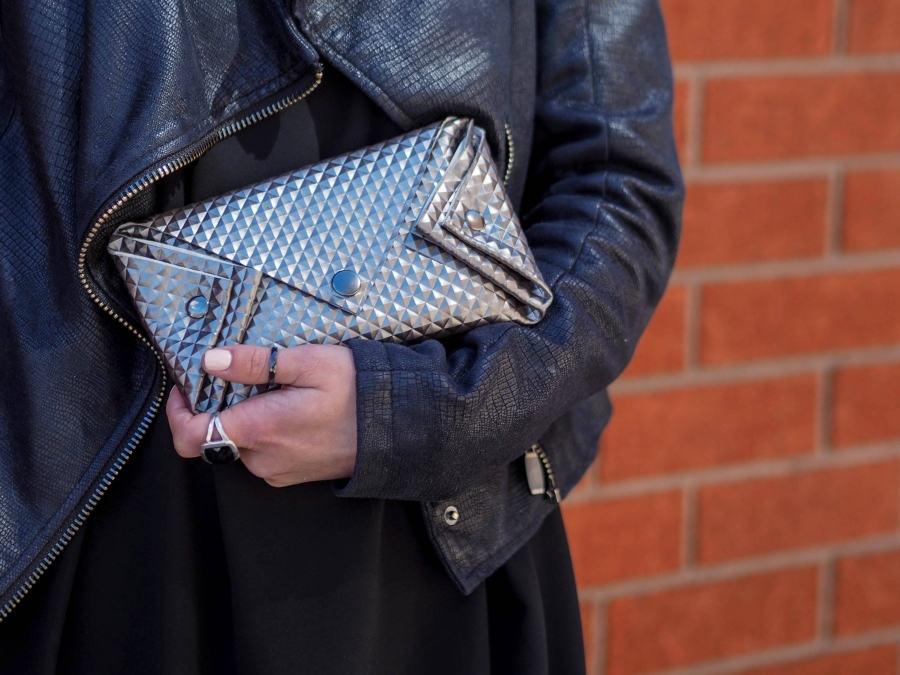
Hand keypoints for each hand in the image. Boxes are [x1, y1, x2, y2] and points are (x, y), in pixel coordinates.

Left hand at [165, 344, 356, 486]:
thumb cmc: (359, 393)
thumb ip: (256, 362)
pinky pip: (262, 452)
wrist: (399, 430)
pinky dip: (264, 431)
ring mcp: (277, 470)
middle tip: (240, 375)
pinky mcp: (291, 474)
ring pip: (239, 444)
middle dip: (219, 406)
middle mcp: (262, 458)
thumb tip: (212, 360)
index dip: (177, 411)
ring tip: (275, 389)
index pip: (190, 436)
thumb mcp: (310, 363)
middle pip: (214, 436)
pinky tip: (290, 409)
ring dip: (245, 418)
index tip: (185, 386)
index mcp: (260, 429)